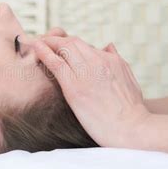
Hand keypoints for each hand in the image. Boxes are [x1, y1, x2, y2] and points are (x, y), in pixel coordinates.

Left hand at [32, 36, 149, 146]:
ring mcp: (86, 72)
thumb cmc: (132, 110)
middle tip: (42, 41)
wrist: (133, 129)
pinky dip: (43, 52)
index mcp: (111, 59)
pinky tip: (35, 47)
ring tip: (34, 42)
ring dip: (46, 42)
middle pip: (71, 42)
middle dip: (54, 39)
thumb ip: (117, 61)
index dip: (67, 44)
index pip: (83, 45)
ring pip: (63, 48)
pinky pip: (55, 63)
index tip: (57, 47)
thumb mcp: (129, 78)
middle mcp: (98, 60)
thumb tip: (108, 46)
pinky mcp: (74, 87)